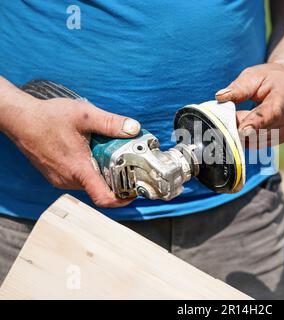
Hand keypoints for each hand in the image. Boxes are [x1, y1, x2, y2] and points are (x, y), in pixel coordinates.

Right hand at [3, 96, 140, 206]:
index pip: (103, 197)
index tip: (135, 193)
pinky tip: (93, 152)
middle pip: (100, 188)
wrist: (20, 119)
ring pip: (90, 182)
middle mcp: (68, 179)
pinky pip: (79, 177)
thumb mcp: (85, 115)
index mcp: (78, 169)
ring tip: (111, 154)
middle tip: (129, 164)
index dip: (122, 199)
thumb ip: (111, 122)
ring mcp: (60, 179)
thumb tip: (133, 128)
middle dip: (117, 179)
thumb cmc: (48, 117)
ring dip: (102, 172)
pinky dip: (90, 169)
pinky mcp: (56, 175)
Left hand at [215, 63, 283, 146]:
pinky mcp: (282, 137)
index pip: (272, 112)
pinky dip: (247, 138)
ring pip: (259, 139)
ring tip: (235, 119)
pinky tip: (241, 128)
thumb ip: (239, 88)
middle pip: (263, 128)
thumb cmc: (268, 78)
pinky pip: (259, 143)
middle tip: (225, 118)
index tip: (242, 130)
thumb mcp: (253, 75)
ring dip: (243, 133)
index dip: (256, 122)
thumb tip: (220, 97)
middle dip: (241, 126)